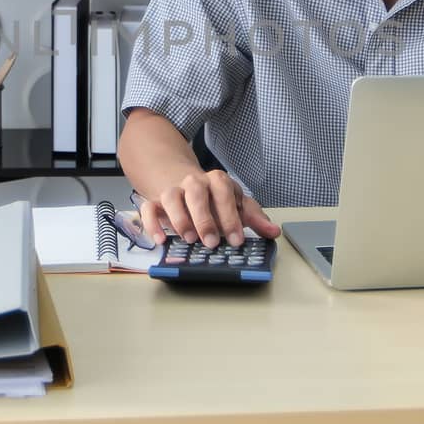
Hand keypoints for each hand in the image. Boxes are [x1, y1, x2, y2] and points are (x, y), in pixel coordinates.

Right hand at [136, 169, 280, 247]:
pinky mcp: (155, 201)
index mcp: (217, 181)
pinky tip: (160, 240)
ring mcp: (173, 190)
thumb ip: (254, 218)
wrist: (180, 180)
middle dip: (204, 218)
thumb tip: (274, 232)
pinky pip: (149, 208)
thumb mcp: (235, 204)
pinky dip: (153, 223)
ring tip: (188, 239)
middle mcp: (194, 182)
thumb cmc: (213, 198)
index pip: (224, 193)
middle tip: (211, 242)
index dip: (230, 216)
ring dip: (179, 218)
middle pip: (197, 192)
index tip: (236, 240)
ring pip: (172, 196)